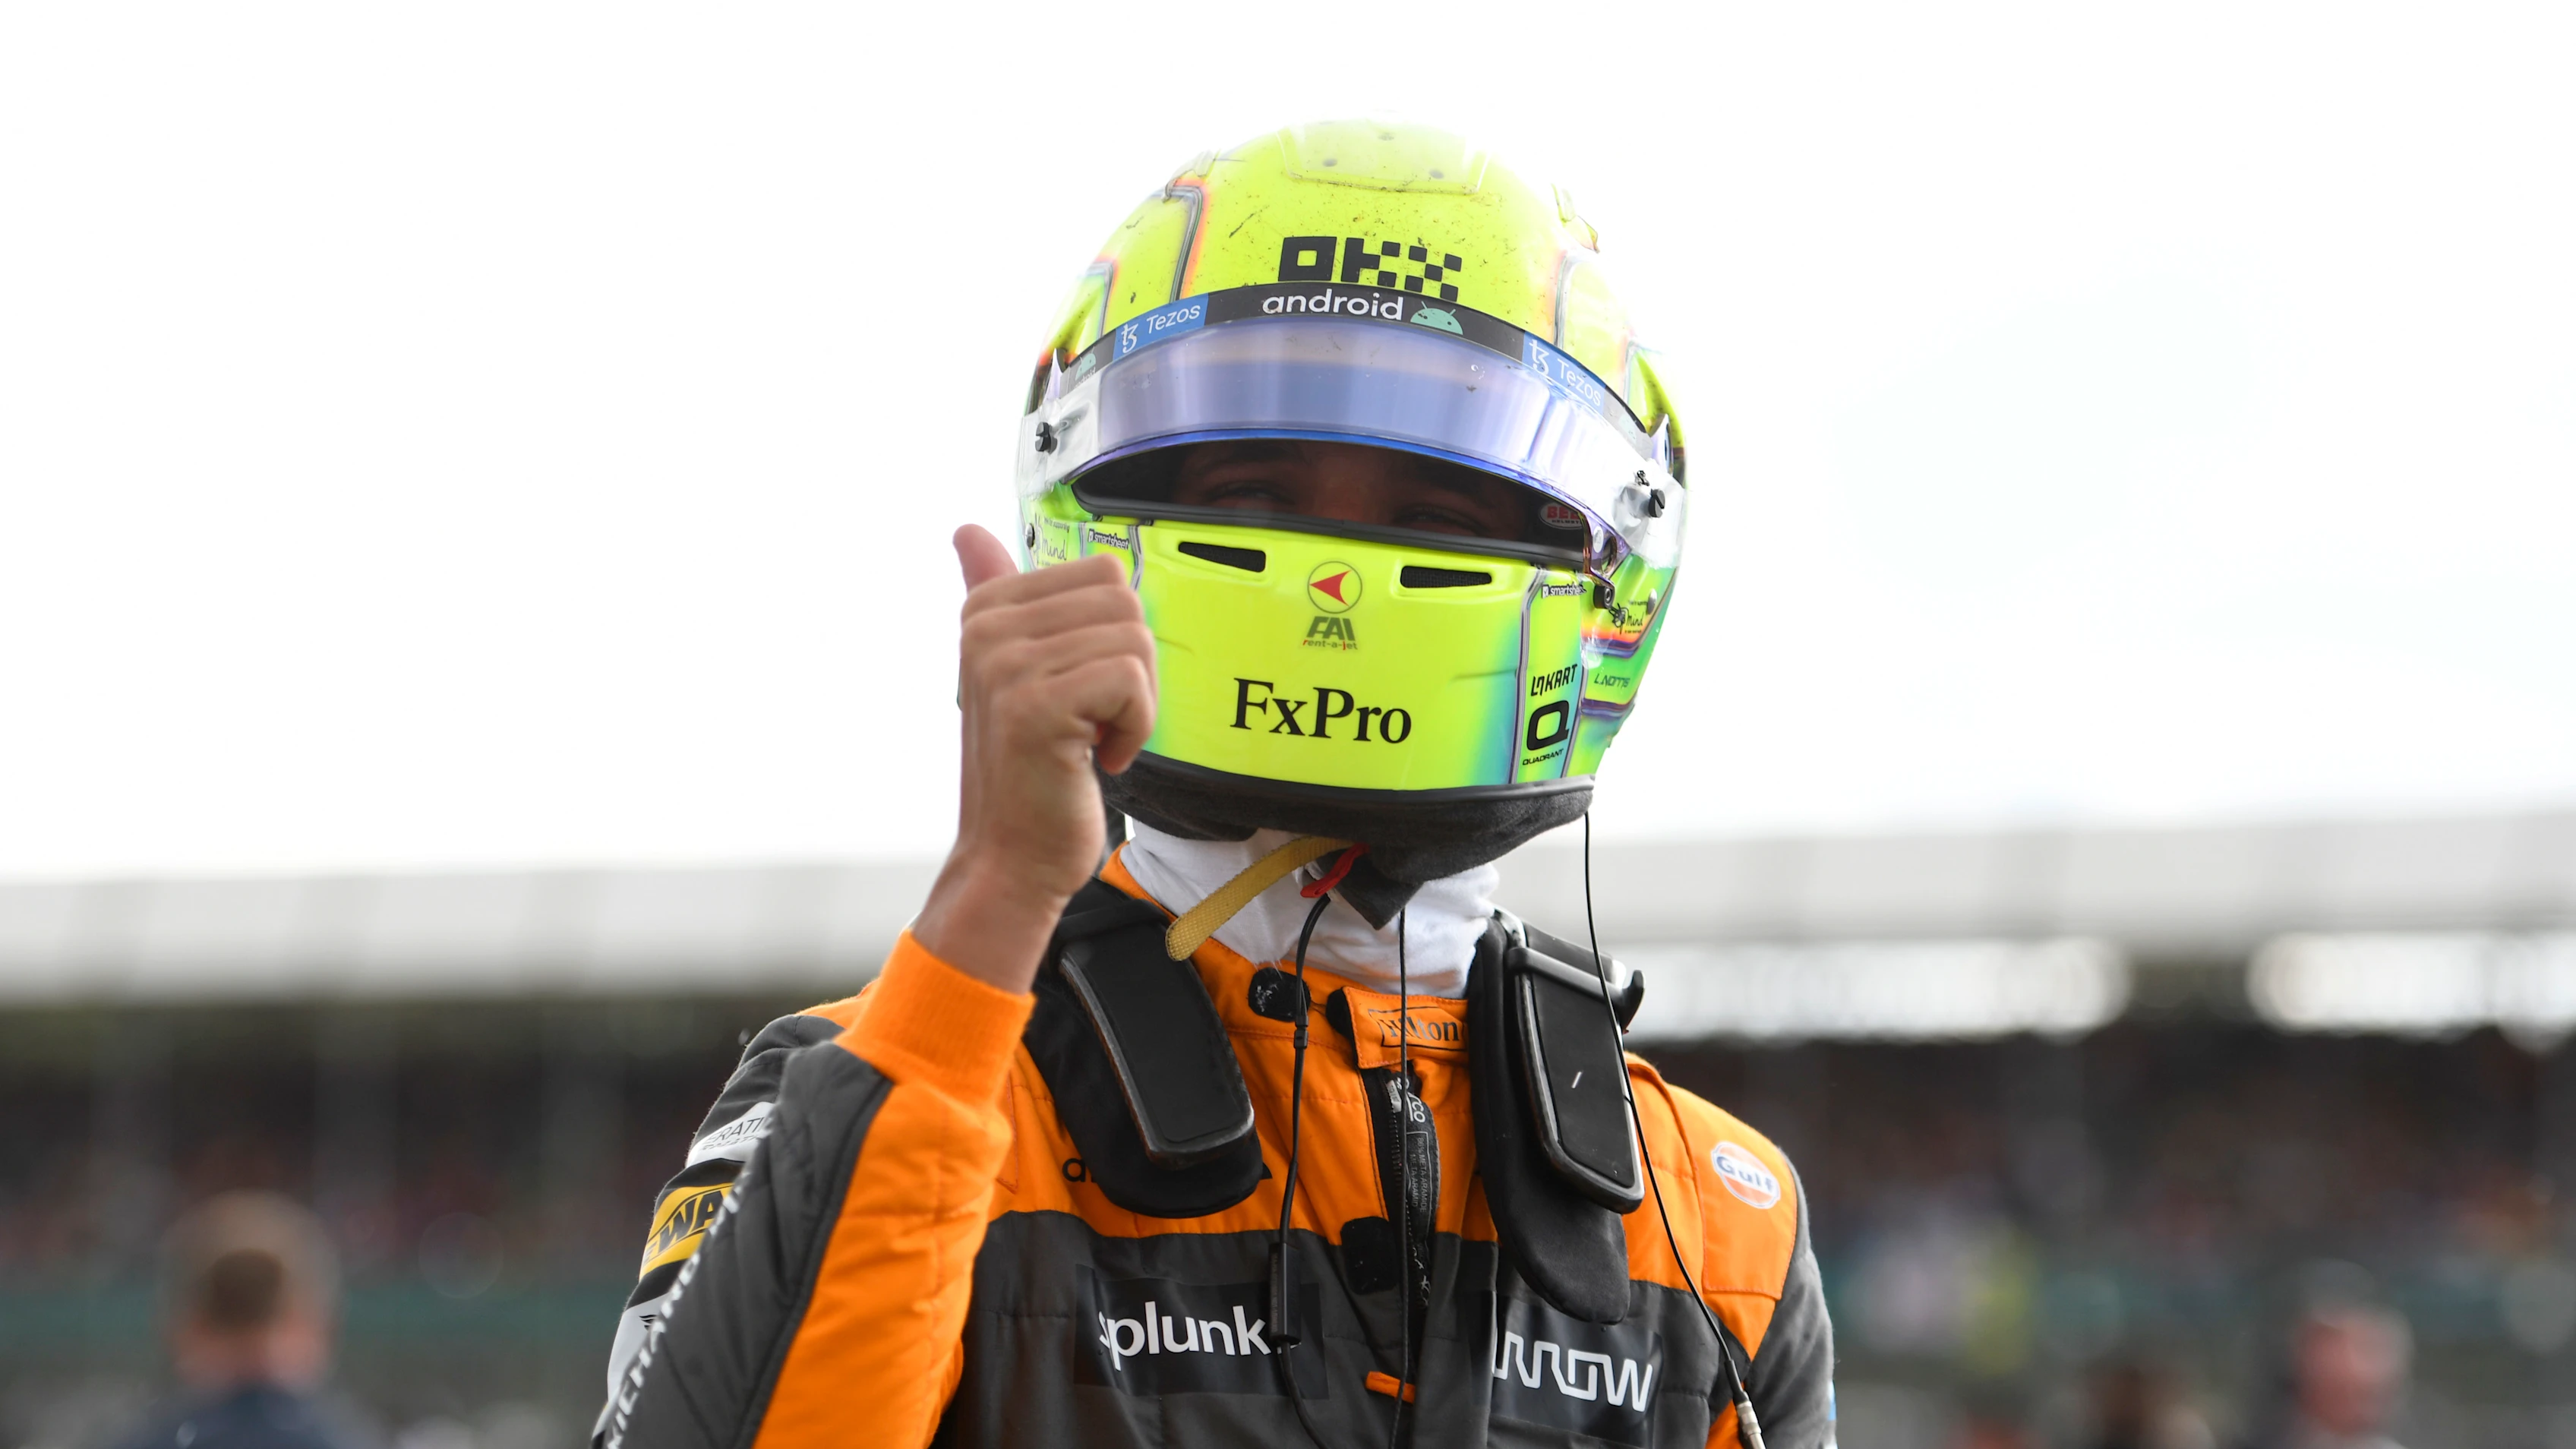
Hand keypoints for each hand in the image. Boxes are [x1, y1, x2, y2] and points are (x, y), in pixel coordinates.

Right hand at [911, 525, 1155, 992]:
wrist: (1011, 859)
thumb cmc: (1032, 772)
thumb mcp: (1015, 674)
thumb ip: (994, 596)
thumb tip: (967, 531)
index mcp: (986, 610)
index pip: (1103, 575)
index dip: (1115, 639)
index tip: (1081, 691)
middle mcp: (988, 629)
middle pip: (1125, 601)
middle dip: (1134, 668)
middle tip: (1097, 719)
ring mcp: (1007, 665)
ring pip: (1135, 641)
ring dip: (1135, 704)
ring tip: (1092, 739)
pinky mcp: (1036, 705)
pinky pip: (1132, 681)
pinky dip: (1135, 727)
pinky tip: (1097, 758)